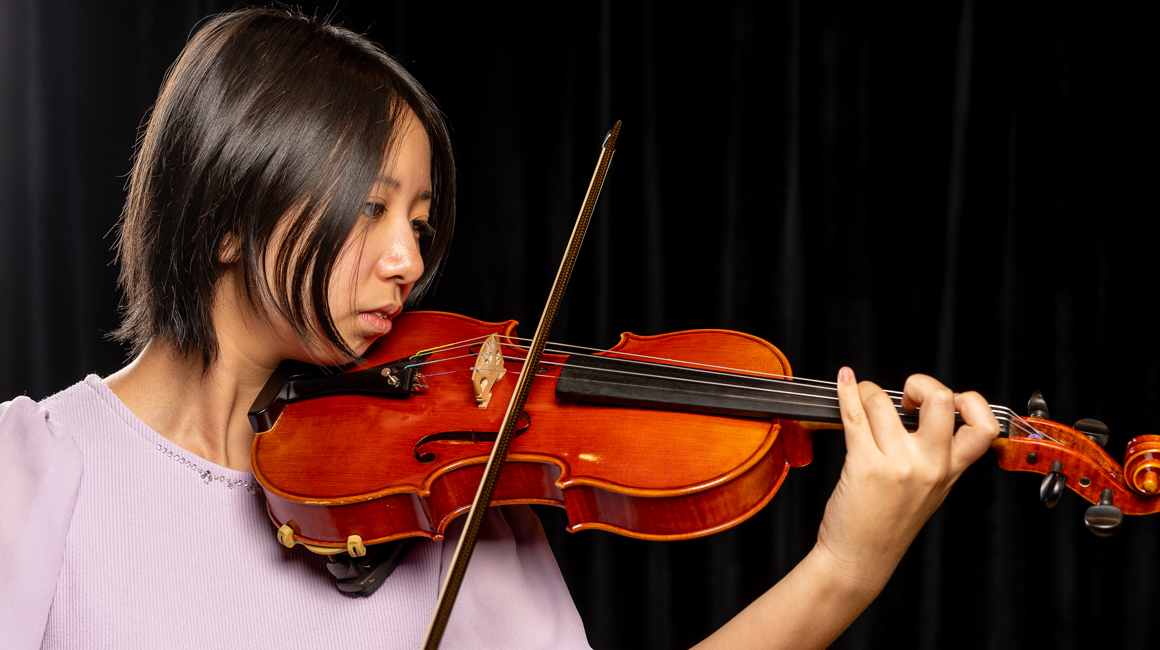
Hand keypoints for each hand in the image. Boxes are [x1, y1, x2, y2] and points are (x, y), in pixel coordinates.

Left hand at [814, 367, 999, 592]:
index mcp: (951, 471)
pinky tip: (844, 384)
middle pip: (941, 400)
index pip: (985, 427)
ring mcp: (898, 464)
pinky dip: (846, 392)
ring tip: (863, 400)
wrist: (859, 558)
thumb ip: (935, 456)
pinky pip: (854, 414)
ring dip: (868, 391)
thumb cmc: (888, 524)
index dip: (971, 401)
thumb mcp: (929, 491)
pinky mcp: (865, 465)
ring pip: (883, 401)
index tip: (949, 399)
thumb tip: (922, 410)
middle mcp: (930, 466)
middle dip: (921, 382)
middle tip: (905, 395)